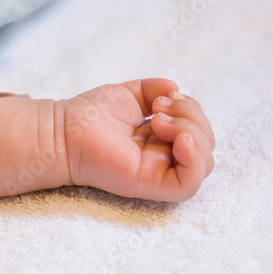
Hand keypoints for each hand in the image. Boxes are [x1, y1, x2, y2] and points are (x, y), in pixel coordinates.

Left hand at [62, 78, 214, 201]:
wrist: (66, 129)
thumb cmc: (93, 114)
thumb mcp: (131, 94)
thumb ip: (156, 89)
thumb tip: (175, 88)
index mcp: (163, 140)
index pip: (200, 132)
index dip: (192, 111)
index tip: (162, 99)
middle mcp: (165, 158)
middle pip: (207, 146)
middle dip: (192, 118)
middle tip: (158, 109)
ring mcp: (159, 173)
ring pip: (204, 164)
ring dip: (191, 131)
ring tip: (158, 120)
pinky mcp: (150, 184)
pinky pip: (189, 184)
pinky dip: (194, 159)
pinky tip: (179, 139)